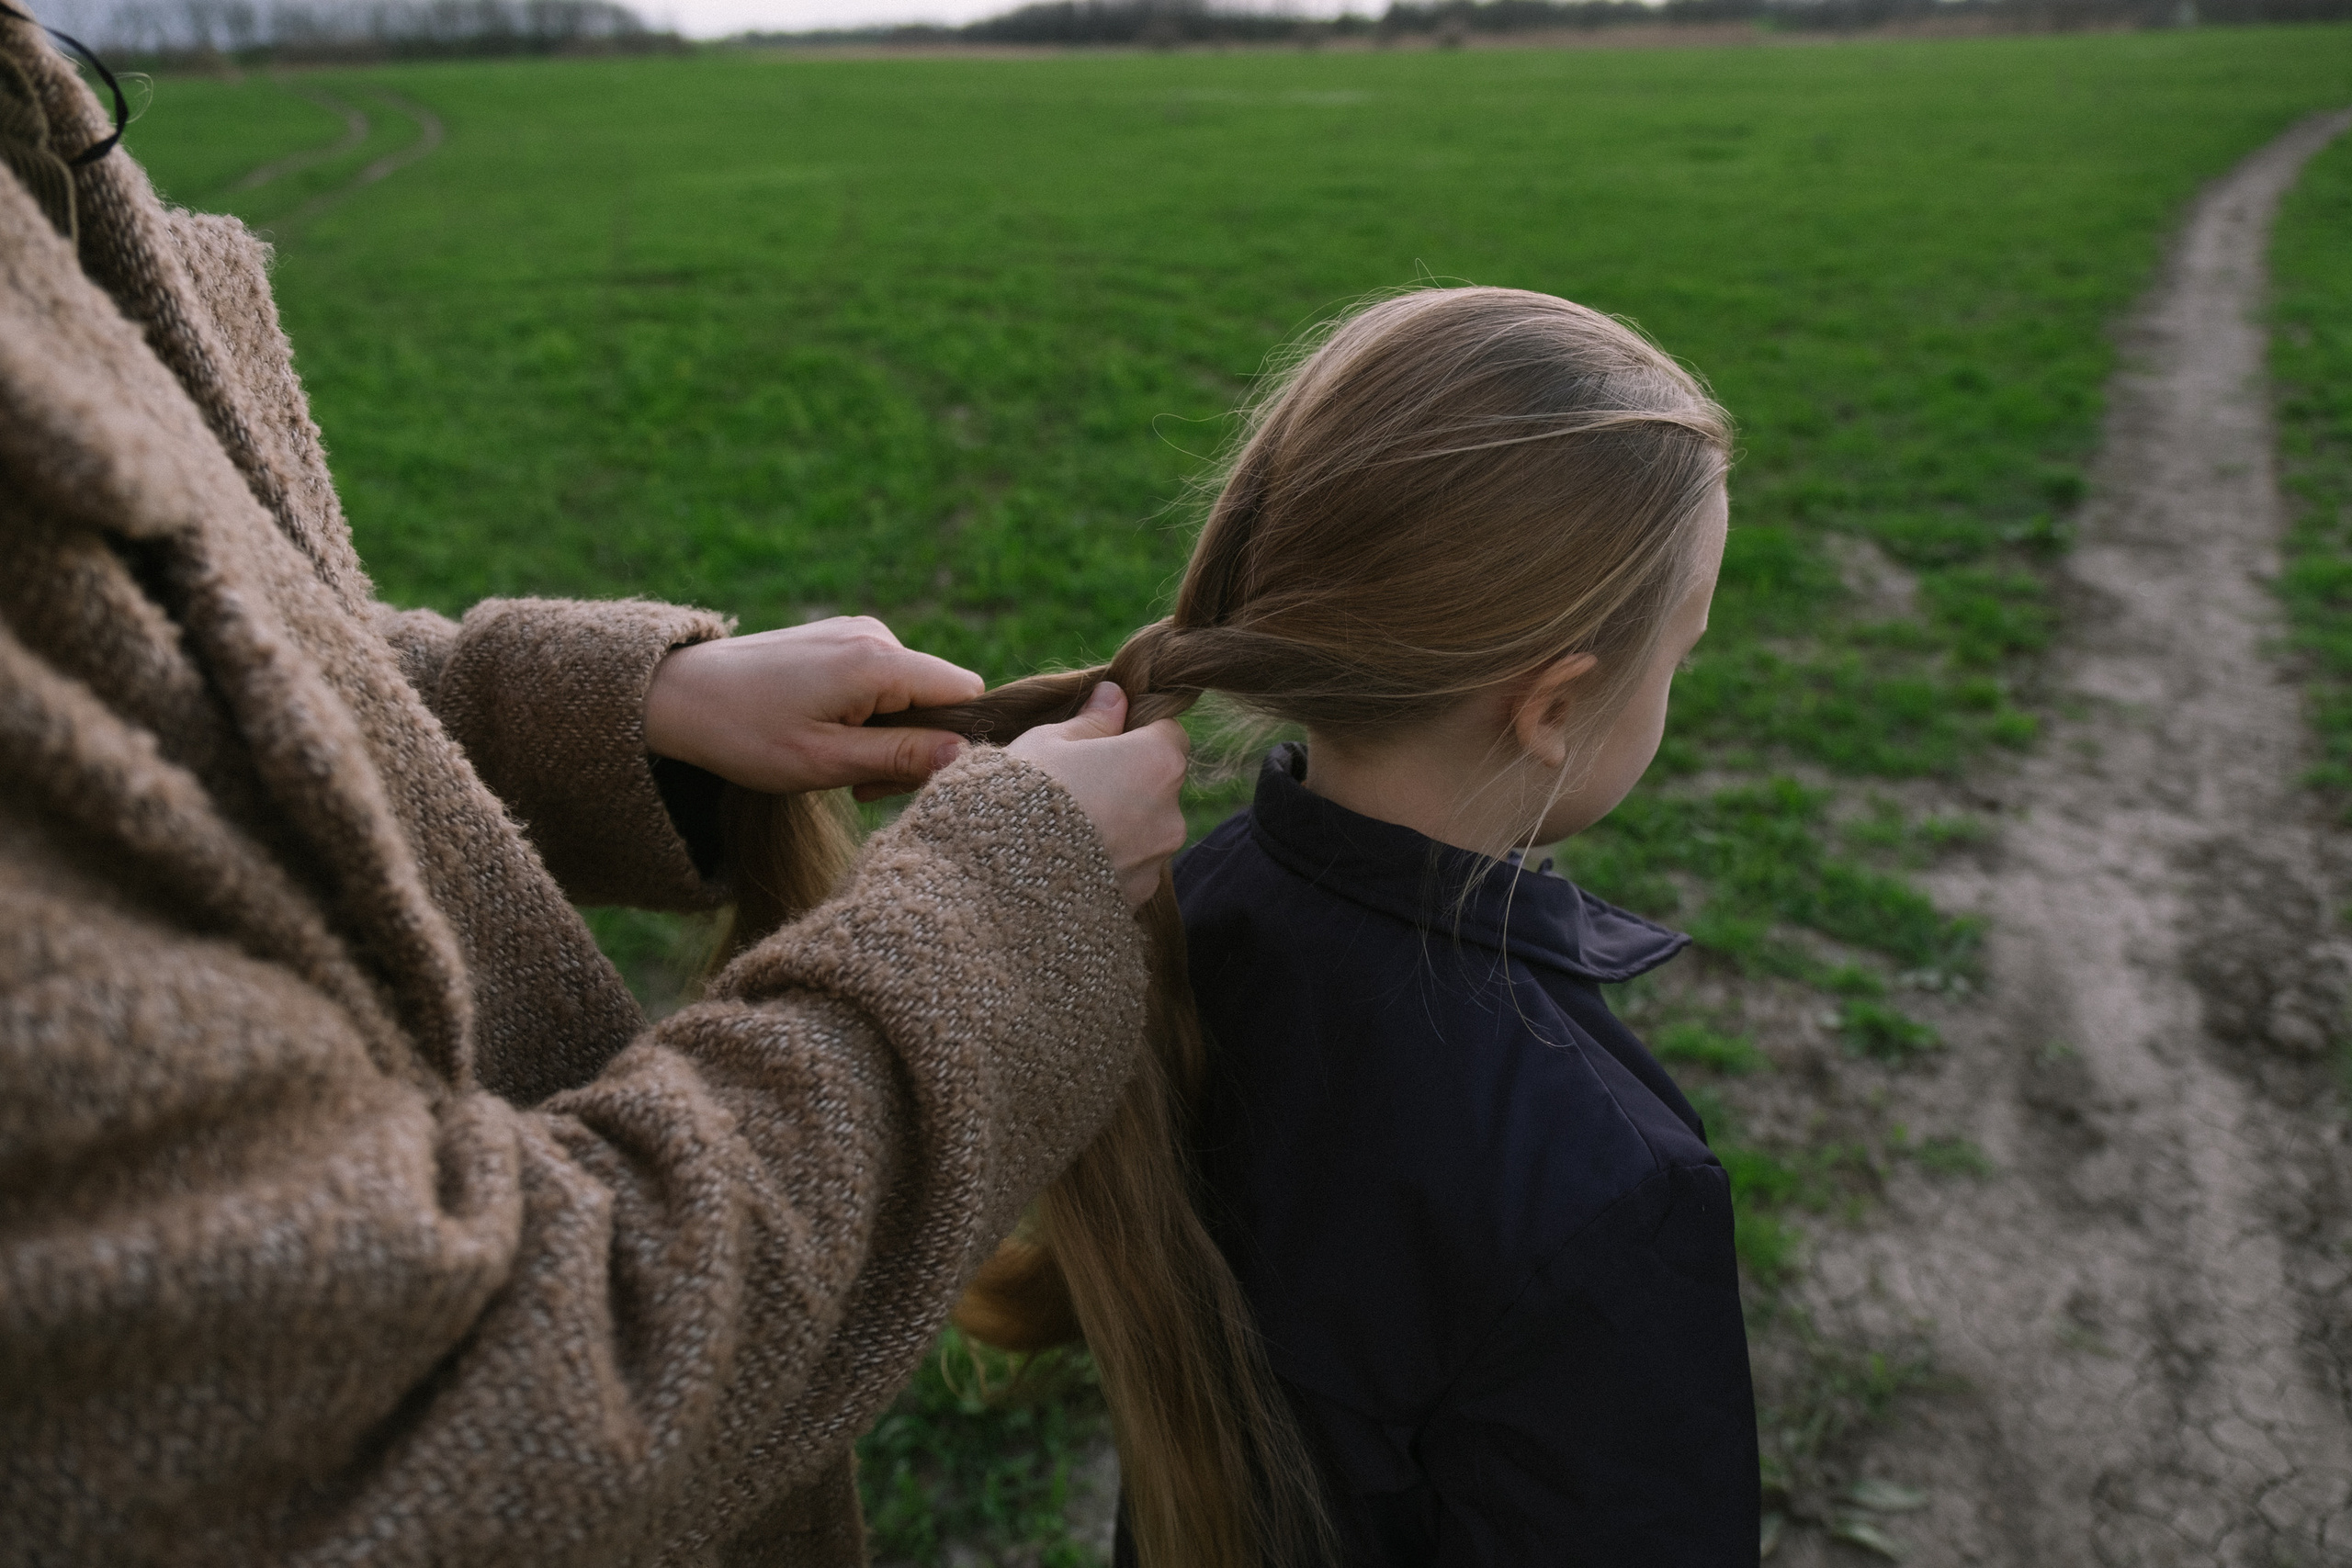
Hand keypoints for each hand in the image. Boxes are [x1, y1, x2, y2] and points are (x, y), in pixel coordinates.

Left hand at [643, 617, 984, 795]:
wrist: (677, 695)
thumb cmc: (744, 733)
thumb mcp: (826, 761)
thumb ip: (901, 757)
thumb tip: (965, 755)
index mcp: (877, 659)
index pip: (965, 694)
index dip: (954, 739)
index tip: (905, 774)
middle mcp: (874, 634)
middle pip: (938, 696)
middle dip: (913, 745)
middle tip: (858, 781)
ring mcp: (856, 632)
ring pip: (910, 693)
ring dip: (885, 735)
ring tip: (832, 759)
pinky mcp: (838, 639)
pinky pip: (882, 681)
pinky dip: (866, 716)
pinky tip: (824, 734)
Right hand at [1007, 682, 1190, 909]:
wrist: (999, 880)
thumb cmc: (1023, 795)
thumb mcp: (1048, 742)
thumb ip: (1092, 721)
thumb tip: (1115, 696)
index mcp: (1157, 763)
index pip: (1169, 733)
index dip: (1137, 732)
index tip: (1103, 739)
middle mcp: (1170, 814)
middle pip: (1159, 784)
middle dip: (1127, 780)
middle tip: (1075, 784)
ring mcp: (1155, 861)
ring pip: (1145, 828)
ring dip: (1118, 824)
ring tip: (1063, 829)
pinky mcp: (1137, 897)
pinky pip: (1129, 867)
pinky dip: (1107, 861)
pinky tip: (1064, 860)